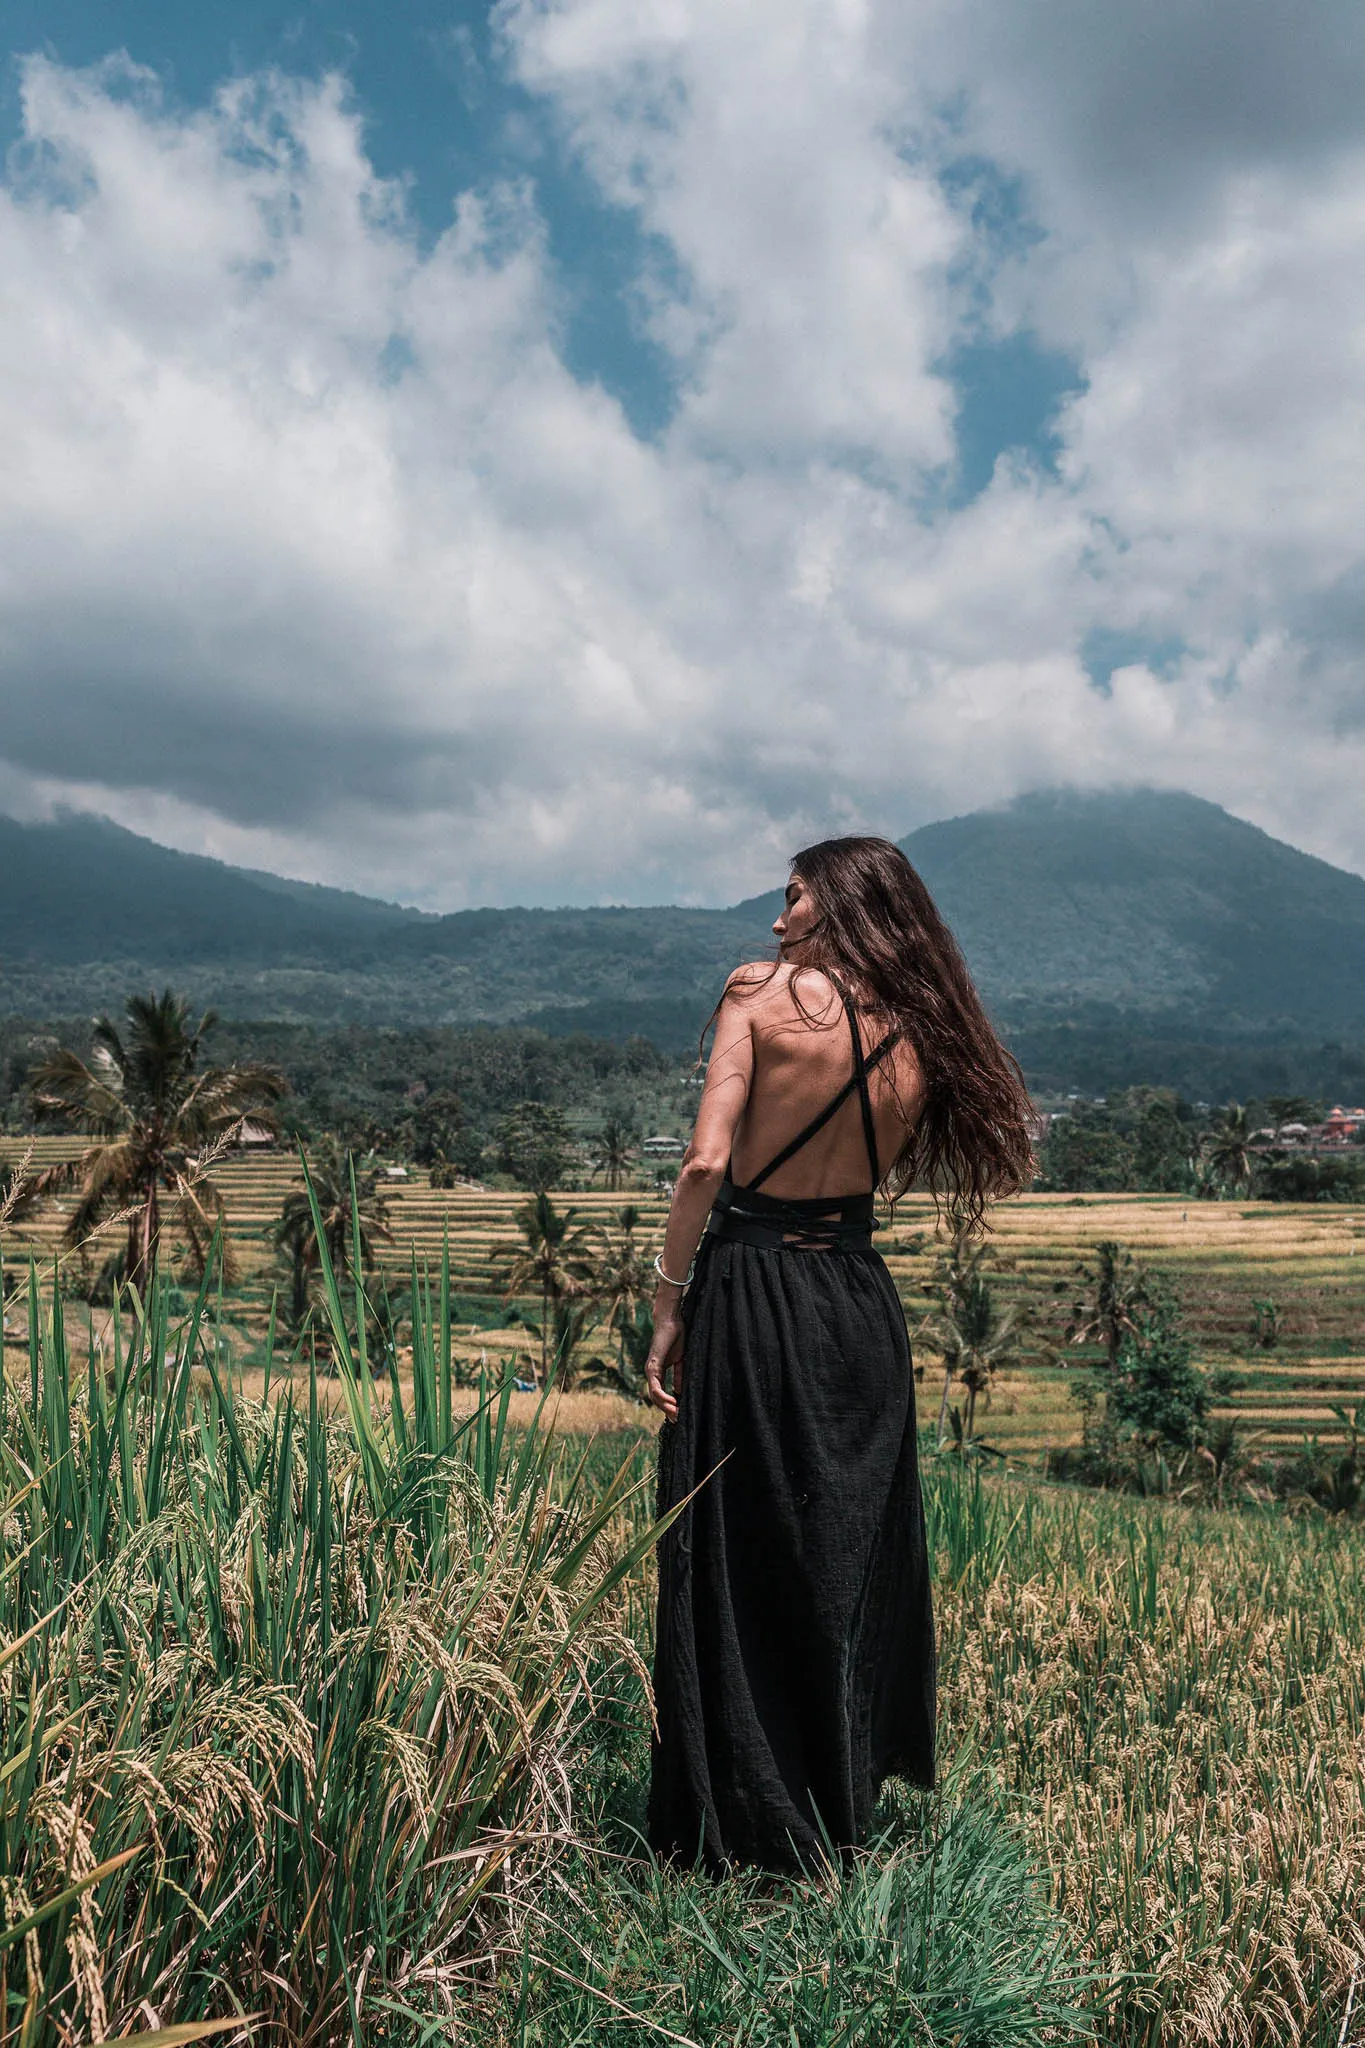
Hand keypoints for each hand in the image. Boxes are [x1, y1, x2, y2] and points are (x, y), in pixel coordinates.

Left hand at [645, 1300, 685, 1420]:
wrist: (671, 1321)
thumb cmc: (676, 1337)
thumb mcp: (681, 1361)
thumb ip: (679, 1375)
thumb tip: (679, 1392)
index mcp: (658, 1372)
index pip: (661, 1394)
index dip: (668, 1406)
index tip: (678, 1416)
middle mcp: (652, 1373)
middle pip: (656, 1399)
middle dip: (667, 1410)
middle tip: (678, 1420)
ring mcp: (650, 1370)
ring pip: (654, 1395)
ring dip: (665, 1406)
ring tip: (677, 1413)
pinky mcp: (653, 1365)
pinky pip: (655, 1385)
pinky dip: (663, 1395)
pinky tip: (672, 1402)